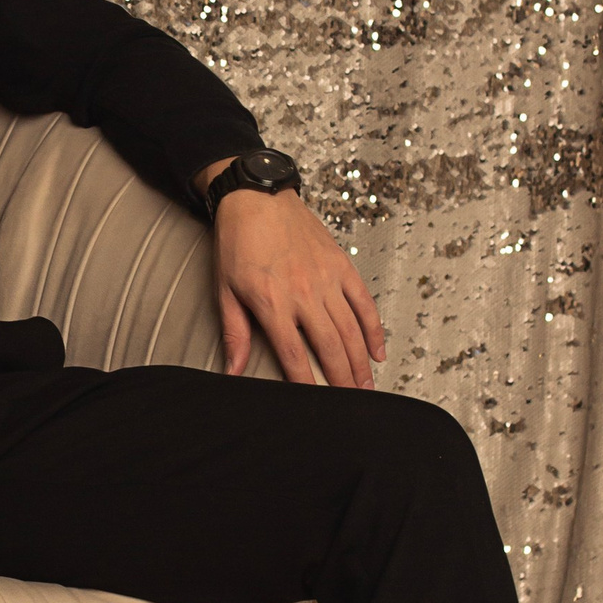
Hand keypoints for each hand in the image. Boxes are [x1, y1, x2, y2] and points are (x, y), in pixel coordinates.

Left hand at [209, 186, 385, 387]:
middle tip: (352, 404)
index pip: (294, 355)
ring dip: (361, 363)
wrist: (256, 197)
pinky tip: (378, 350)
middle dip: (342, 381)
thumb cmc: (237, 241)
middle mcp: (304, 293)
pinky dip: (373, 328)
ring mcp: (327, 279)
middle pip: (330, 347)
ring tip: (366, 387)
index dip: (306, 384)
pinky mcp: (341, 265)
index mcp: (272, 302)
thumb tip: (232, 370)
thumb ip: (234, 332)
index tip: (314, 405)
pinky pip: (364, 302)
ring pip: (351, 330)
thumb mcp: (225, 289)